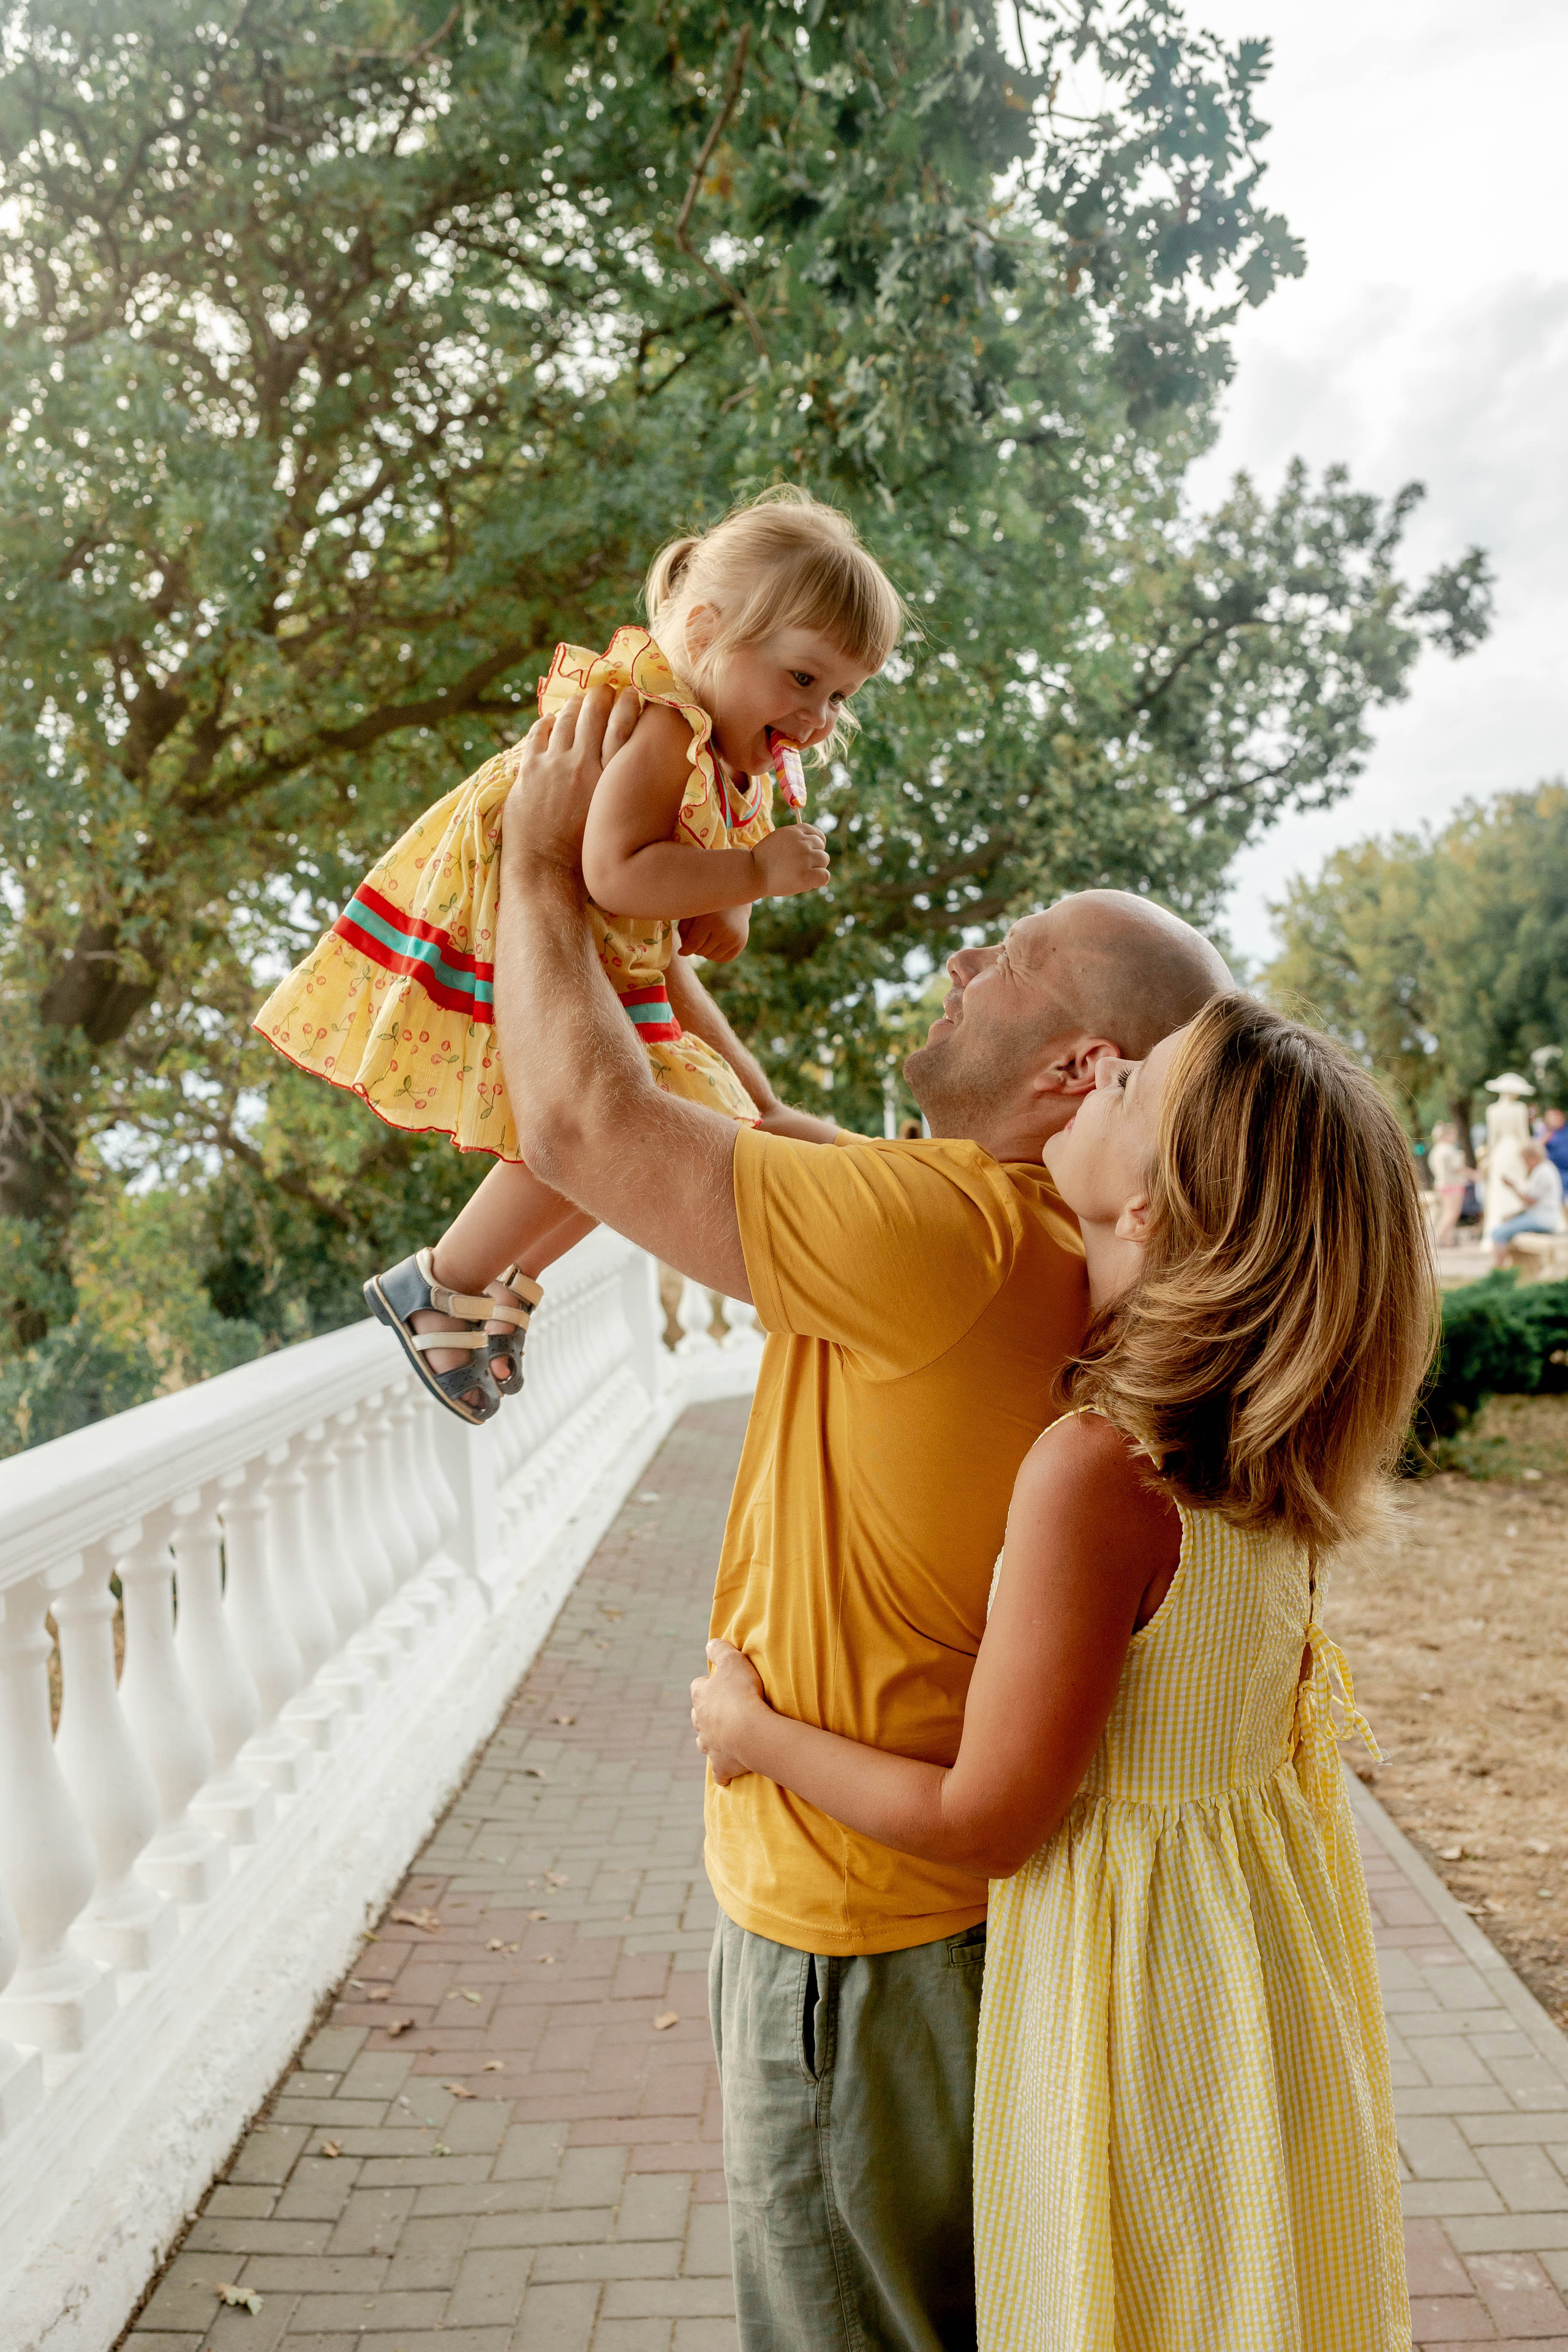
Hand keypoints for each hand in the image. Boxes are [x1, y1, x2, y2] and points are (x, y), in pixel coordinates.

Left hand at [500, 684, 641, 880]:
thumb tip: (644, 780)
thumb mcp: (618, 821)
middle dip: (602, 695)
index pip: (624, 725)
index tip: (635, 694)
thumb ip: (627, 794)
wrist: (548, 872)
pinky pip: (537, 734)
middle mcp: (583, 764)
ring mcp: (553, 765)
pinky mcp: (529, 771)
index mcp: (610, 777)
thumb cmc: (590, 857)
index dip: (630, 704)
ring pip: (565, 719)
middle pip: (594, 713)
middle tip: (607, 687)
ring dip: (575, 704)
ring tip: (582, 698)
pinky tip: (551, 719)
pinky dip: (547, 722)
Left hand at [677, 906, 750, 963]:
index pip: (694, 944)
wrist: (734, 897)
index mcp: (710, 920)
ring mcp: (735, 938)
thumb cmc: (708, 904)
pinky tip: (714, 944)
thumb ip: (684, 929)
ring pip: (712, 957)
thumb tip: (683, 952)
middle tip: (695, 939)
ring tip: (705, 940)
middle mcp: (725, 930)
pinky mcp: (741, 942)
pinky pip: (724, 958)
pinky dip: (717, 955)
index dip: (685, 950)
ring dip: (706, 952)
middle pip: (702, 952)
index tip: (681, 951)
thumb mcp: (693, 911)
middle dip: (696, 948)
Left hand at [690, 1637, 767, 1783]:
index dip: (710, 1684)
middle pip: (699, 1715)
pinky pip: (718, 1771)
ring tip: (726, 1736)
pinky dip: (722, 1771)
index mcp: (700, 1696)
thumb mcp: (733, 1661)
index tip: (723, 1684)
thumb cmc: (742, 1693)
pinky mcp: (720, 1765)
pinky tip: (727, 1772)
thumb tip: (709, 1643)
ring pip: (704, 1742)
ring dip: (712, 1738)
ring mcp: (709, 1745)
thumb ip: (720, 1649)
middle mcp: (699, 1722)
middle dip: (709, 1713)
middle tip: (727, 1709)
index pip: (698, 1686)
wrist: (750, 1732)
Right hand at [752, 823, 829, 898]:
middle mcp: (802, 842)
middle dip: (813, 856)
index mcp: (795, 831)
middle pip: (821, 847)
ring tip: (801, 873)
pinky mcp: (806, 875)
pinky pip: (824, 875)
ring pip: (824, 860)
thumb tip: (817, 842)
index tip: (812, 851)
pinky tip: (808, 882)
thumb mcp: (778, 839)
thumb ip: (795, 839)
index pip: (817, 834)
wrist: (752, 873)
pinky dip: (819, 879)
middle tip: (800, 866)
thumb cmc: (763, 859)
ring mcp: (805, 858)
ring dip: (816, 867)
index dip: (817, 843)